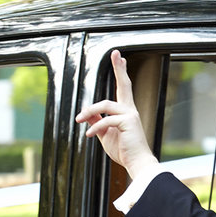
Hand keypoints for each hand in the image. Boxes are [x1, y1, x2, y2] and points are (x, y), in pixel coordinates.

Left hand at [75, 50, 159, 179]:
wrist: (137, 163)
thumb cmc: (123, 151)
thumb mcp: (106, 134)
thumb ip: (97, 122)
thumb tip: (86, 114)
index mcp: (126, 112)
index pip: (123, 89)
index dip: (120, 72)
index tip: (120, 58)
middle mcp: (130, 110)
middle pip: (124, 84)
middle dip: (119, 68)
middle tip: (116, 53)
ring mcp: (130, 114)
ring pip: (104, 104)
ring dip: (88, 111)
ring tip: (79, 119)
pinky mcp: (128, 122)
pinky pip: (105, 120)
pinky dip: (95, 127)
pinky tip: (88, 135)